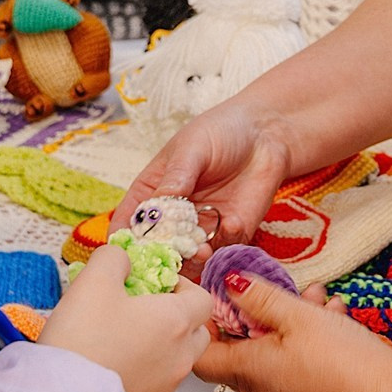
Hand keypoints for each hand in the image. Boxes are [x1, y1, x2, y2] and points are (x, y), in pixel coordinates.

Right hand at [38, 245, 214, 391]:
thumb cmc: (81, 342)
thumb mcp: (91, 282)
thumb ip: (113, 259)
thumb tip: (123, 259)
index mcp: (175, 321)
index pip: (203, 298)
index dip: (182, 287)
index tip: (156, 285)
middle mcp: (180, 357)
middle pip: (197, 332)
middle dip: (177, 319)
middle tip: (143, 313)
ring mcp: (167, 388)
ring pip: (177, 361)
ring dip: (160, 348)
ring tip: (123, 342)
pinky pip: (156, 386)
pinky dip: (144, 375)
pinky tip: (113, 370)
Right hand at [115, 94, 304, 249]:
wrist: (267, 135)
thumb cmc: (221, 132)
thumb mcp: (192, 148)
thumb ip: (176, 177)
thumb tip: (158, 207)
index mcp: (152, 193)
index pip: (128, 223)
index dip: (124, 242)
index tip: (127, 254)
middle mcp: (173, 217)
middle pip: (156, 249)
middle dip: (162, 257)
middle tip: (172, 255)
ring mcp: (201, 228)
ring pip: (188, 259)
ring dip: (193, 260)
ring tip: (202, 250)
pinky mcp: (229, 235)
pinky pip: (222, 251)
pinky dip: (225, 245)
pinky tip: (232, 224)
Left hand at [195, 273, 391, 391]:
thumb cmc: (341, 360)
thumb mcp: (297, 316)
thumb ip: (258, 298)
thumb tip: (228, 283)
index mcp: (246, 371)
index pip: (201, 354)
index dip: (201, 323)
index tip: (211, 294)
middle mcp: (259, 389)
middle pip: (239, 347)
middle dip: (255, 311)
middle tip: (270, 287)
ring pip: (272, 349)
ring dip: (288, 319)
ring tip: (315, 295)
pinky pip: (294, 361)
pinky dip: (305, 337)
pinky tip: (333, 315)